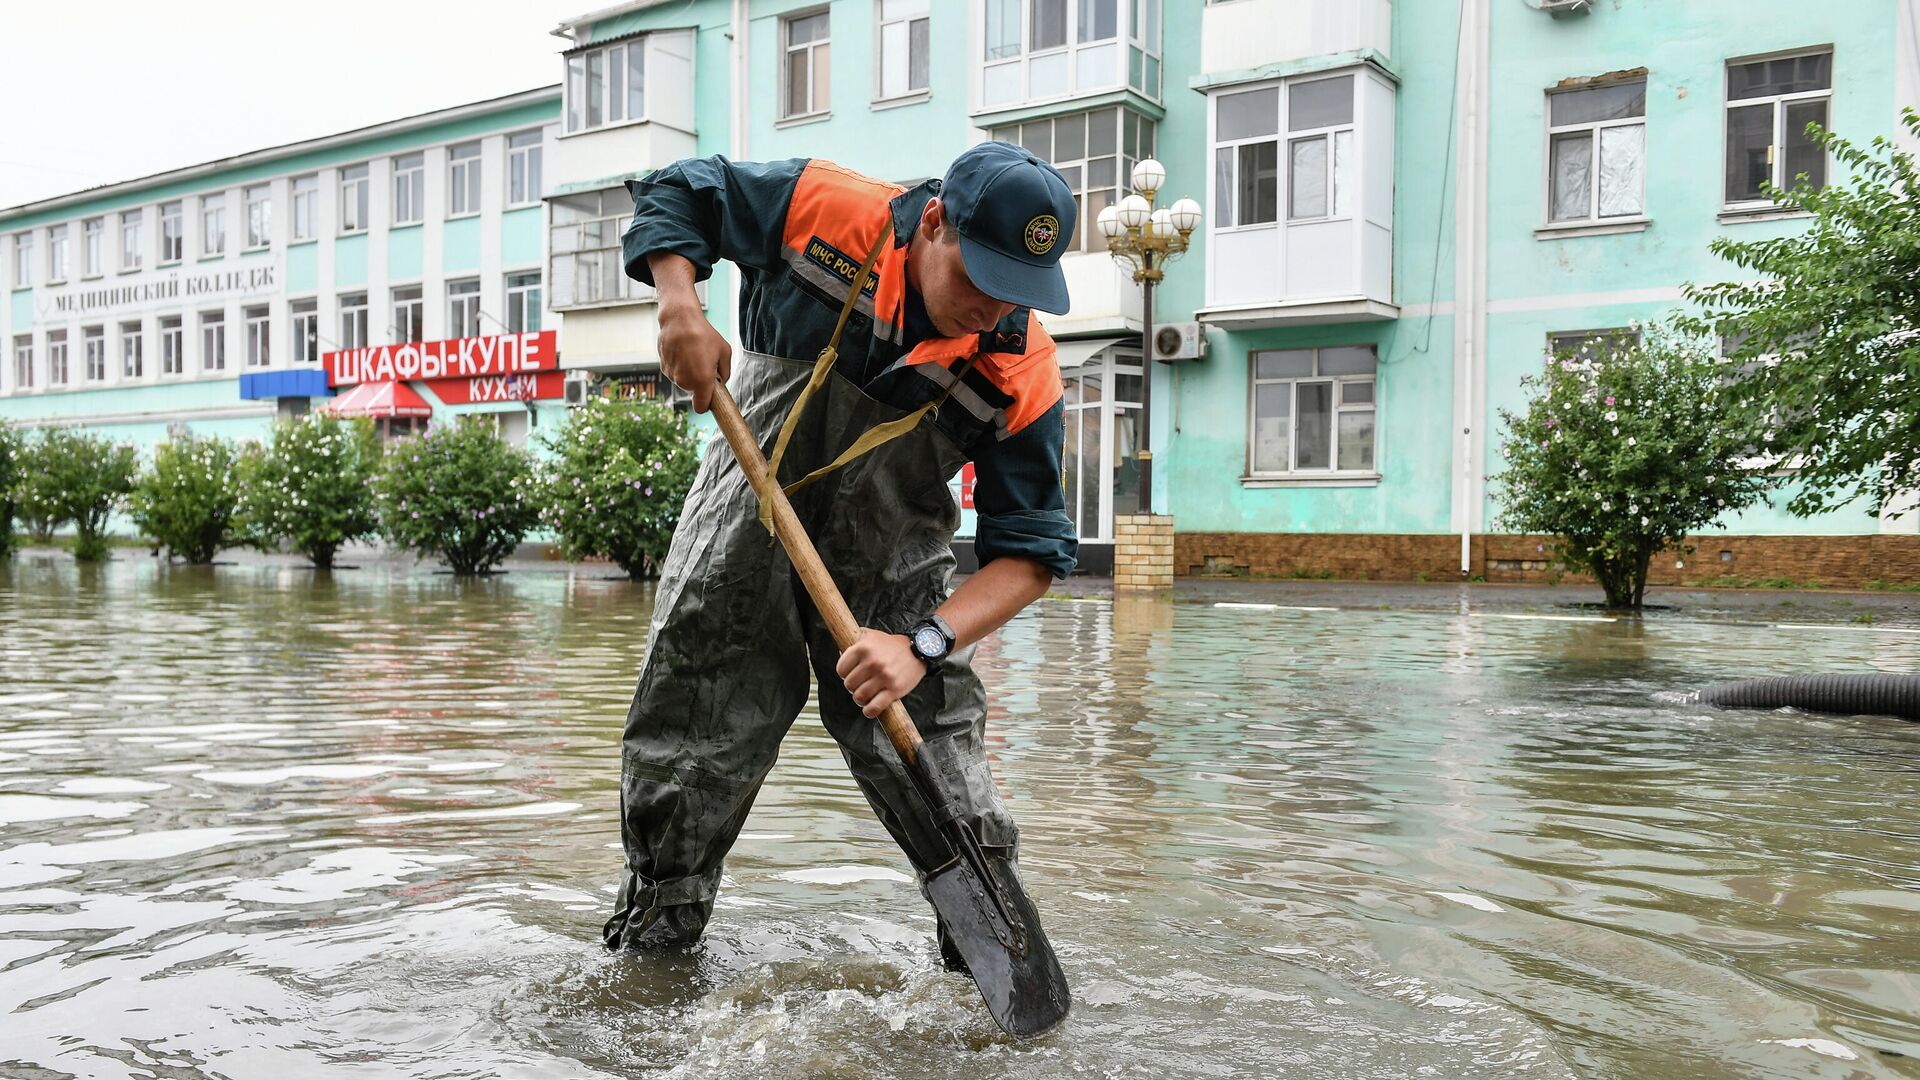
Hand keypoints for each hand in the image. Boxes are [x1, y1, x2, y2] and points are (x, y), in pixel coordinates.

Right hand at [657, 299, 731, 413]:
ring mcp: (672, 375)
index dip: (706, 404)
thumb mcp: (724, 352)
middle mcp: (685, 382)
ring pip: (684, 382)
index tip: (710, 397)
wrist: (679, 319)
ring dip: (689, 373)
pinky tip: (683, 351)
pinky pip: (675, 373)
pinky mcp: (663, 367)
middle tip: (705, 364)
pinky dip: (680, 366)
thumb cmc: (703, 334)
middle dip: (700, 383)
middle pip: (693, 392)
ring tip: (693, 353)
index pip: (701, 408)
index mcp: (702, 382)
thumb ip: (725, 372)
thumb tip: (721, 380)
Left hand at [835, 628, 925, 718]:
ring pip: (859, 697)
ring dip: (860, 699)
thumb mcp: (871, 635)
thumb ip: (853, 640)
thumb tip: (839, 651)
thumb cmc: (893, 645)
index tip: (851, 674)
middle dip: (853, 687)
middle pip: (849, 685)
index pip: (841, 669)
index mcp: (863, 648)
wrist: (919, 649)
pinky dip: (869, 711)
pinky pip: (875, 707)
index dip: (845, 674)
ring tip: (866, 695)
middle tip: (861, 685)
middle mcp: (872, 662)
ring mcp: (884, 676)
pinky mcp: (894, 689)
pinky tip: (870, 708)